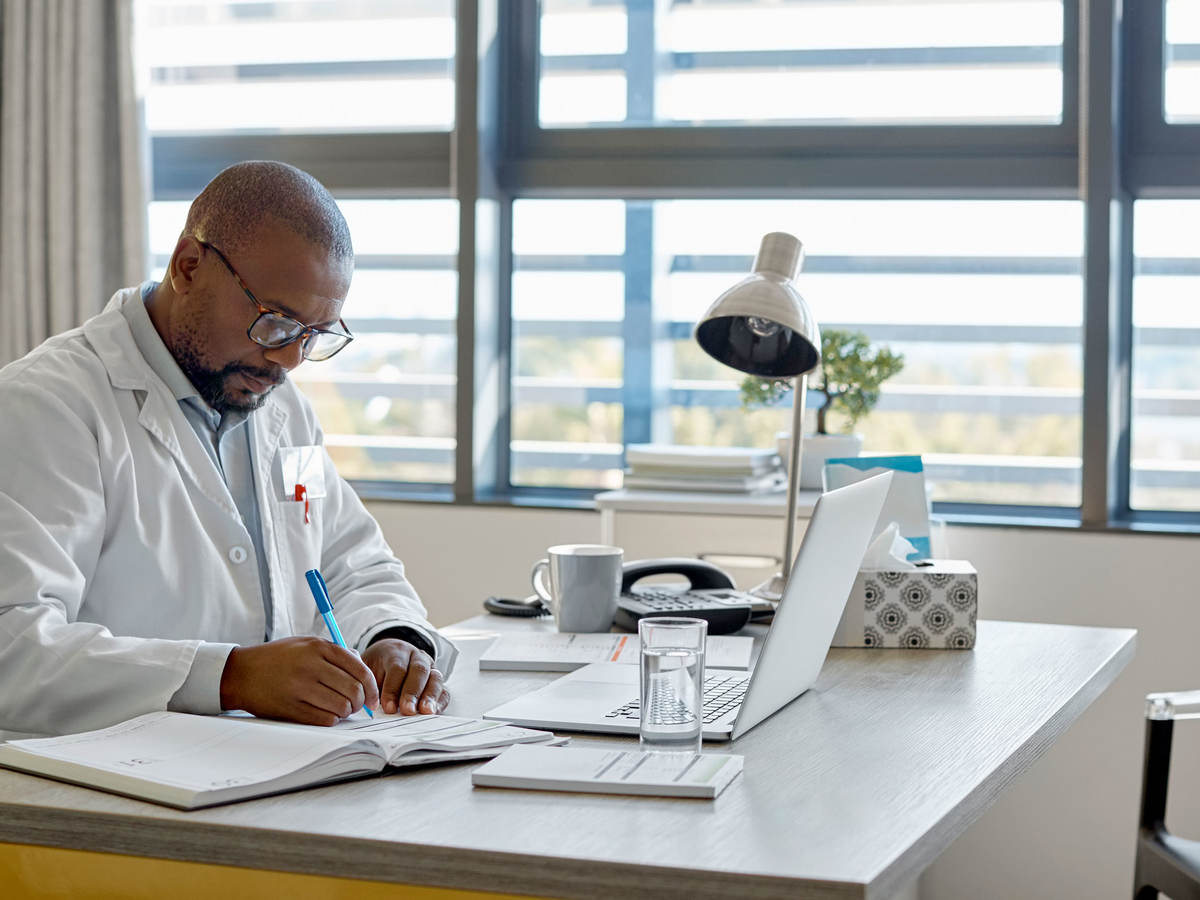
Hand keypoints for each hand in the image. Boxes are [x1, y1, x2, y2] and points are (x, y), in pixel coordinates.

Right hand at [219, 636, 378, 725]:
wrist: (241, 673)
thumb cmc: (278, 658)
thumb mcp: (306, 644)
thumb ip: (335, 653)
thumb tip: (364, 670)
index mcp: (318, 647)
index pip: (359, 669)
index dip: (372, 687)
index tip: (373, 697)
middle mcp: (311, 666)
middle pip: (354, 689)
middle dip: (361, 701)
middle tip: (357, 705)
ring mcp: (301, 688)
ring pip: (342, 706)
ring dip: (346, 712)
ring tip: (341, 709)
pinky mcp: (291, 708)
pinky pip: (325, 719)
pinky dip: (333, 719)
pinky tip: (328, 714)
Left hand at [361, 639, 449, 715]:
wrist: (389, 656)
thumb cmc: (376, 668)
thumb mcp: (367, 670)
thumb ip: (366, 682)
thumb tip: (365, 702)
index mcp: (396, 652)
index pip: (397, 668)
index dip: (393, 688)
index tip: (388, 707)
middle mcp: (416, 657)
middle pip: (419, 671)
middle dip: (413, 692)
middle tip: (407, 710)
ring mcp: (430, 668)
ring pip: (435, 678)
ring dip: (430, 696)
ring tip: (425, 712)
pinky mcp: (437, 681)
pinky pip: (444, 689)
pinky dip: (440, 701)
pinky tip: (434, 712)